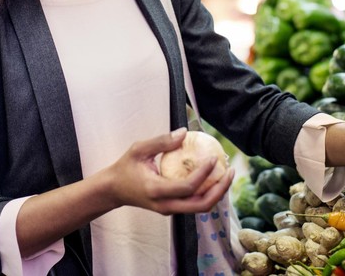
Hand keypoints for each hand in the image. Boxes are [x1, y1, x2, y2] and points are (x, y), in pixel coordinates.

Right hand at [104, 128, 234, 214]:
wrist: (113, 190)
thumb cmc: (125, 168)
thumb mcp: (138, 149)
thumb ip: (161, 141)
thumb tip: (184, 132)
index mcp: (156, 191)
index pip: (187, 187)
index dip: (204, 174)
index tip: (214, 158)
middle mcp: (165, 206)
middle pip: (201, 205)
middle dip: (220, 190)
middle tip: (231, 171)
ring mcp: (169, 210)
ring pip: (200, 208)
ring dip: (217, 193)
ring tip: (227, 174)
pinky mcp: (172, 209)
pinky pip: (194, 204)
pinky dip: (207, 193)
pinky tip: (213, 177)